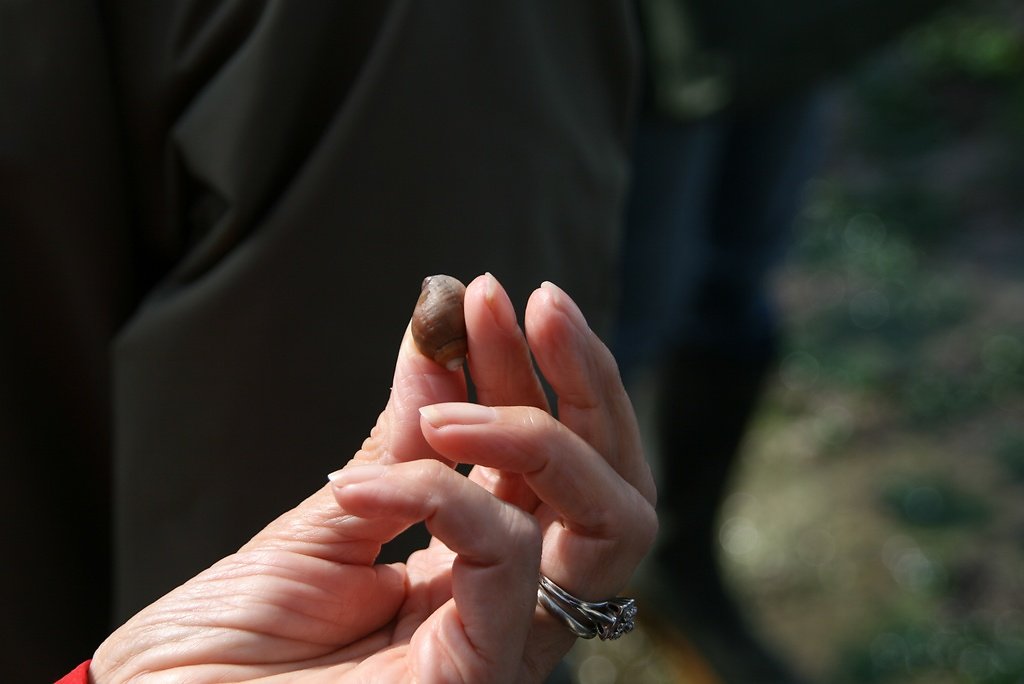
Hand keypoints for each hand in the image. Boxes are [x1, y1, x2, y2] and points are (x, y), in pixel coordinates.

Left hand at [90, 274, 655, 682]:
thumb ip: (397, 438)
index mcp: (476, 572)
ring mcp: (503, 647)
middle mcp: (511, 607)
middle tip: (523, 299)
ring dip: (532, 426)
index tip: (485, 295)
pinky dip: (441, 495)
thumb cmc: (223, 647)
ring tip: (449, 391)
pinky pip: (505, 562)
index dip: (526, 372)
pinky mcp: (477, 678)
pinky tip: (361, 482)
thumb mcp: (326, 515)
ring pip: (601, 524)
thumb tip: (436, 328)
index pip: (547, 464)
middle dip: (579, 381)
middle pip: (609, 490)